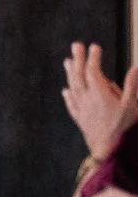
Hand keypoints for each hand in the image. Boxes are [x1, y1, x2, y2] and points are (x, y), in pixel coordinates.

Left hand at [63, 43, 136, 161]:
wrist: (108, 150)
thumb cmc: (123, 128)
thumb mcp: (132, 106)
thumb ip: (132, 86)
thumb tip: (136, 67)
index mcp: (100, 94)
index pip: (93, 71)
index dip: (93, 58)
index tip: (94, 46)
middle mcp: (87, 99)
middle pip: (79, 76)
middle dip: (78, 60)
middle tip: (76, 46)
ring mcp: (82, 109)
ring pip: (73, 87)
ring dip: (70, 73)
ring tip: (67, 61)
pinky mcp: (80, 119)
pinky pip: (71, 104)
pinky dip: (68, 95)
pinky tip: (66, 91)